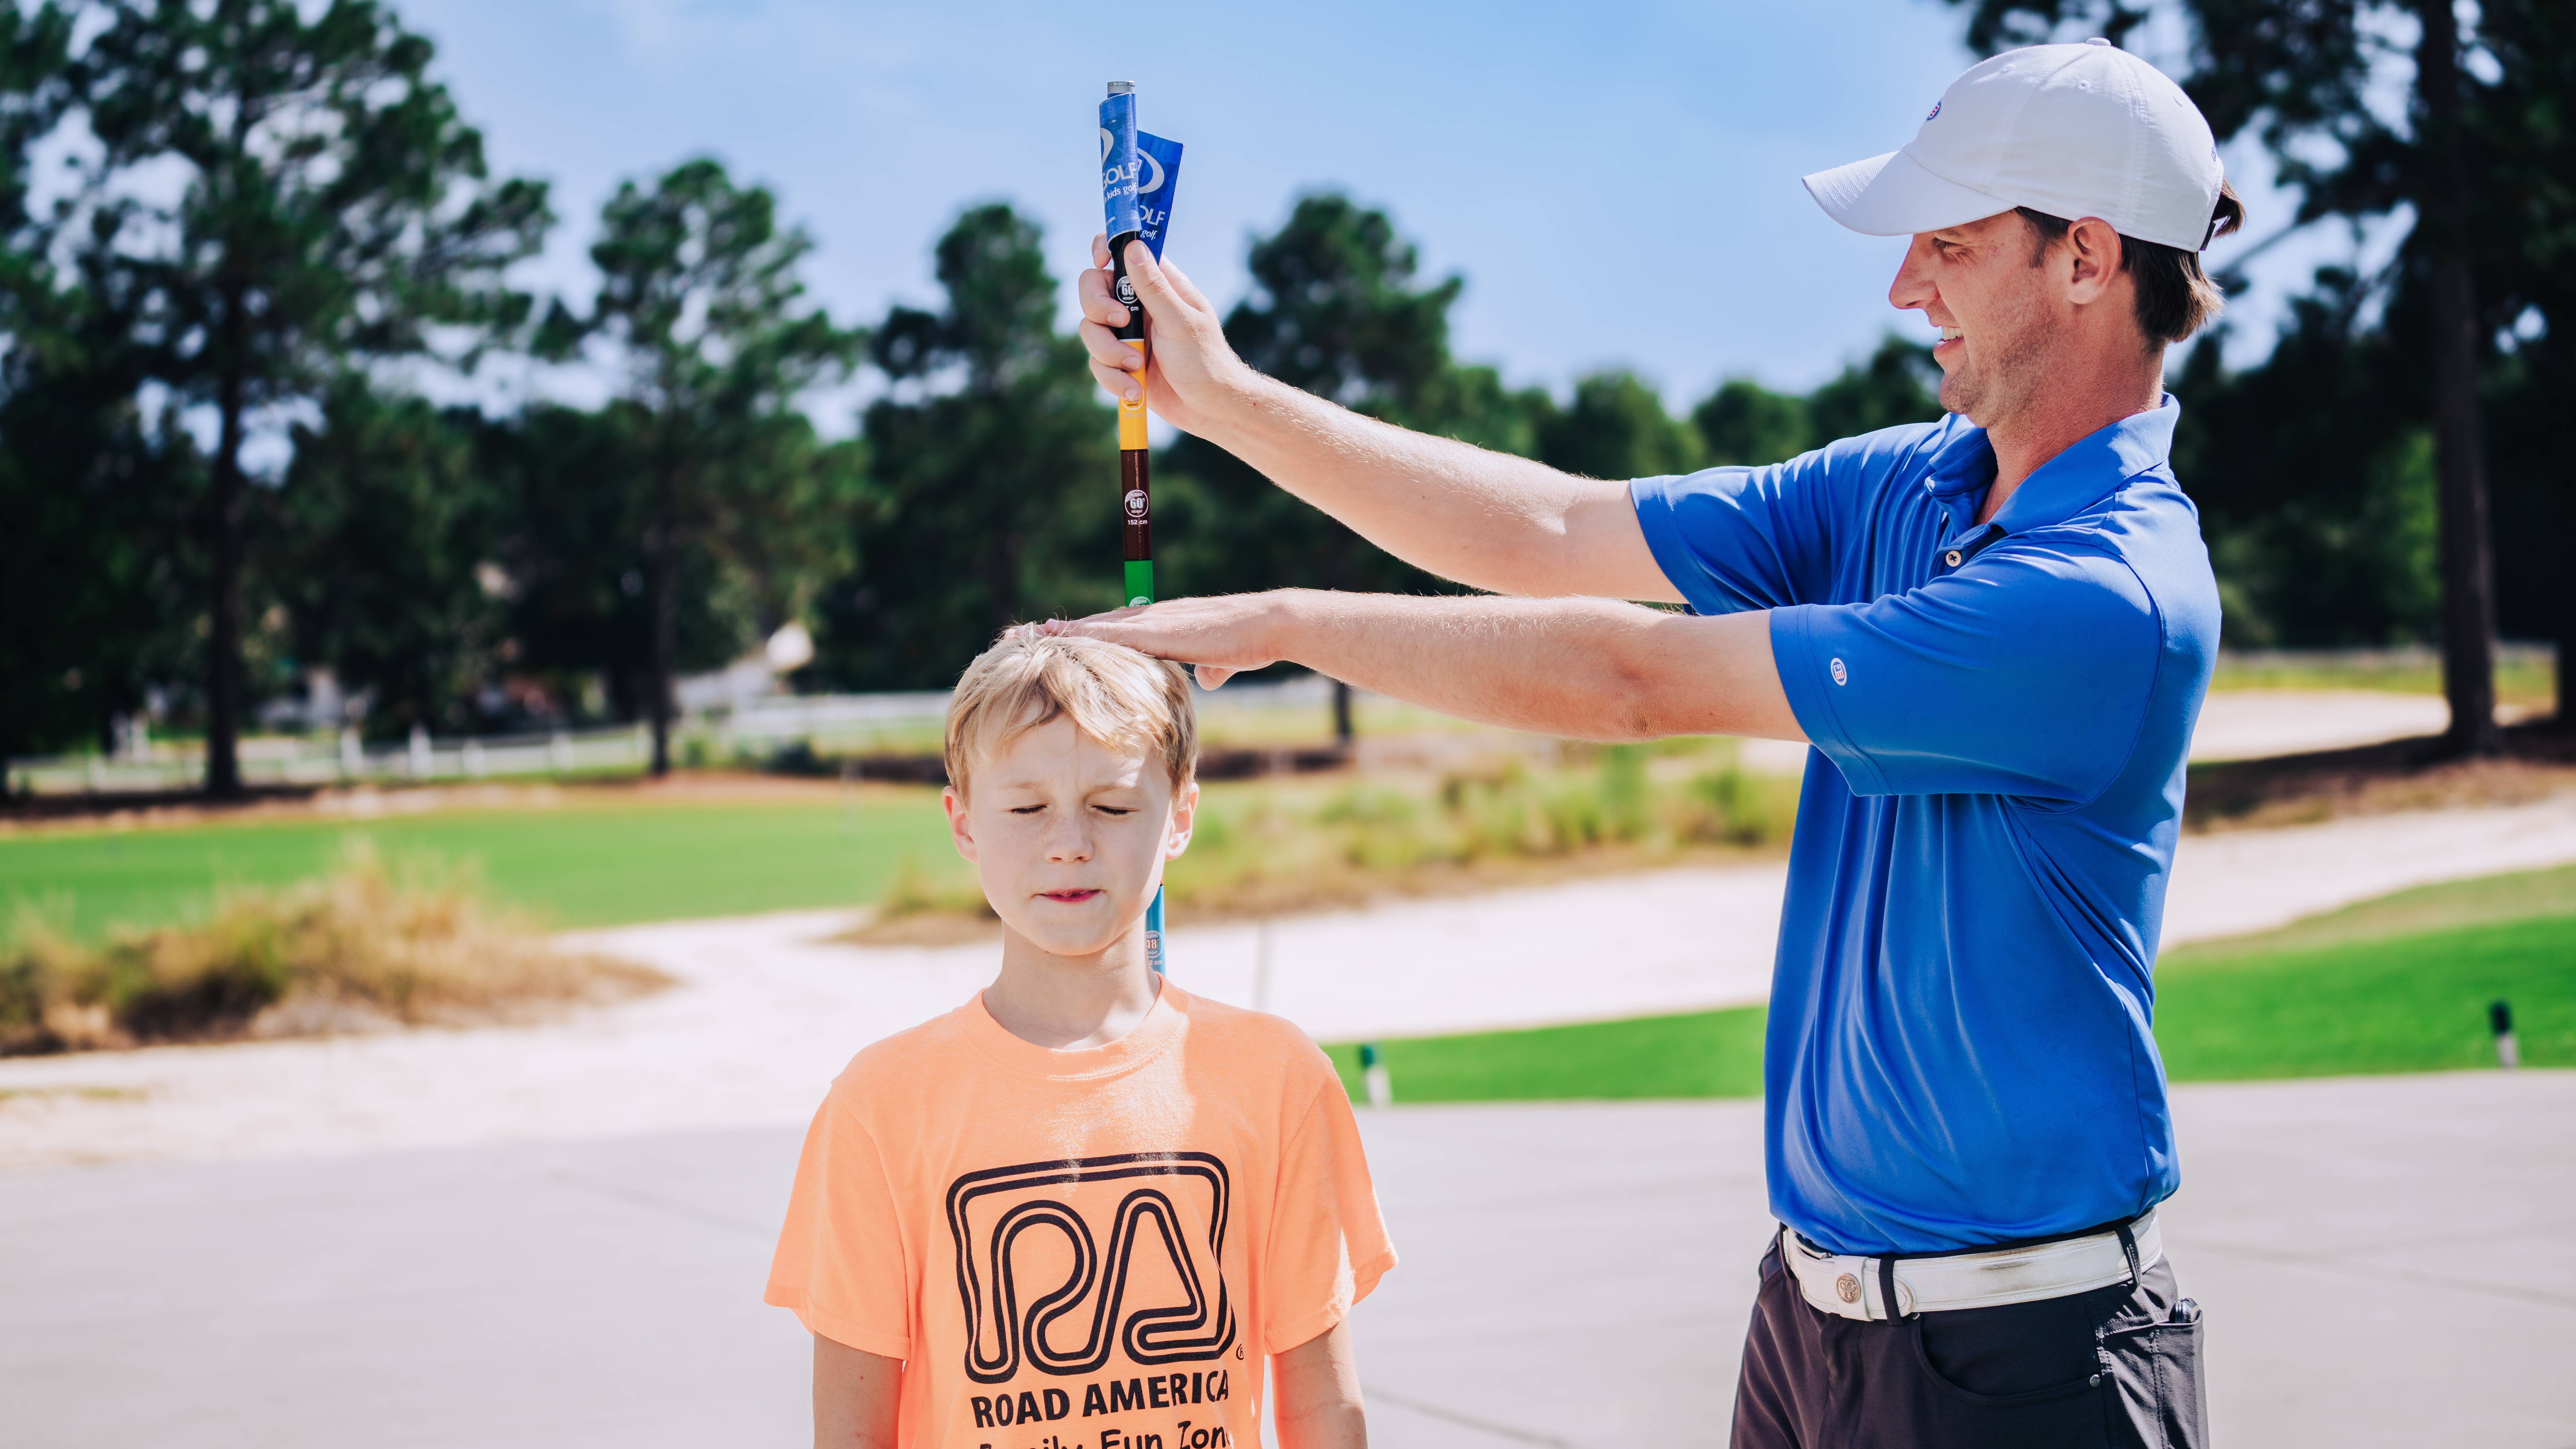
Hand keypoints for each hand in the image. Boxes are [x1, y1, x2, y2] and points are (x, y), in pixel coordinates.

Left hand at [1047, 592, 1299, 689]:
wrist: (1267, 626)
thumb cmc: (1249, 642)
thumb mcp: (1221, 660)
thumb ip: (1210, 667)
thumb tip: (1207, 678)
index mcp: (1162, 625)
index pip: (1112, 631)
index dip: (1080, 636)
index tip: (1050, 640)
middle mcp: (1150, 617)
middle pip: (1093, 625)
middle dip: (1055, 633)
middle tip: (1017, 636)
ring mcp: (1151, 621)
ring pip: (1094, 626)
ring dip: (1057, 633)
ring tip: (1022, 636)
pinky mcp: (1156, 629)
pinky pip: (1108, 633)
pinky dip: (1079, 634)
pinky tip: (1053, 635)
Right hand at [1076, 235, 1249, 435]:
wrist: (1210, 409)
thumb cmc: (1205, 361)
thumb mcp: (1180, 321)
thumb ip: (1154, 287)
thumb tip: (1132, 247)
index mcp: (1159, 285)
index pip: (1124, 253)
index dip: (1105, 249)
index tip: (1100, 263)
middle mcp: (1138, 305)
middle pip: (1092, 289)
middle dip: (1097, 308)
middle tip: (1121, 324)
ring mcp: (1127, 334)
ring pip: (1089, 329)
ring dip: (1108, 351)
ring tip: (1136, 366)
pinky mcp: (1120, 362)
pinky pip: (1097, 363)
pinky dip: (1112, 379)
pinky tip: (1136, 390)